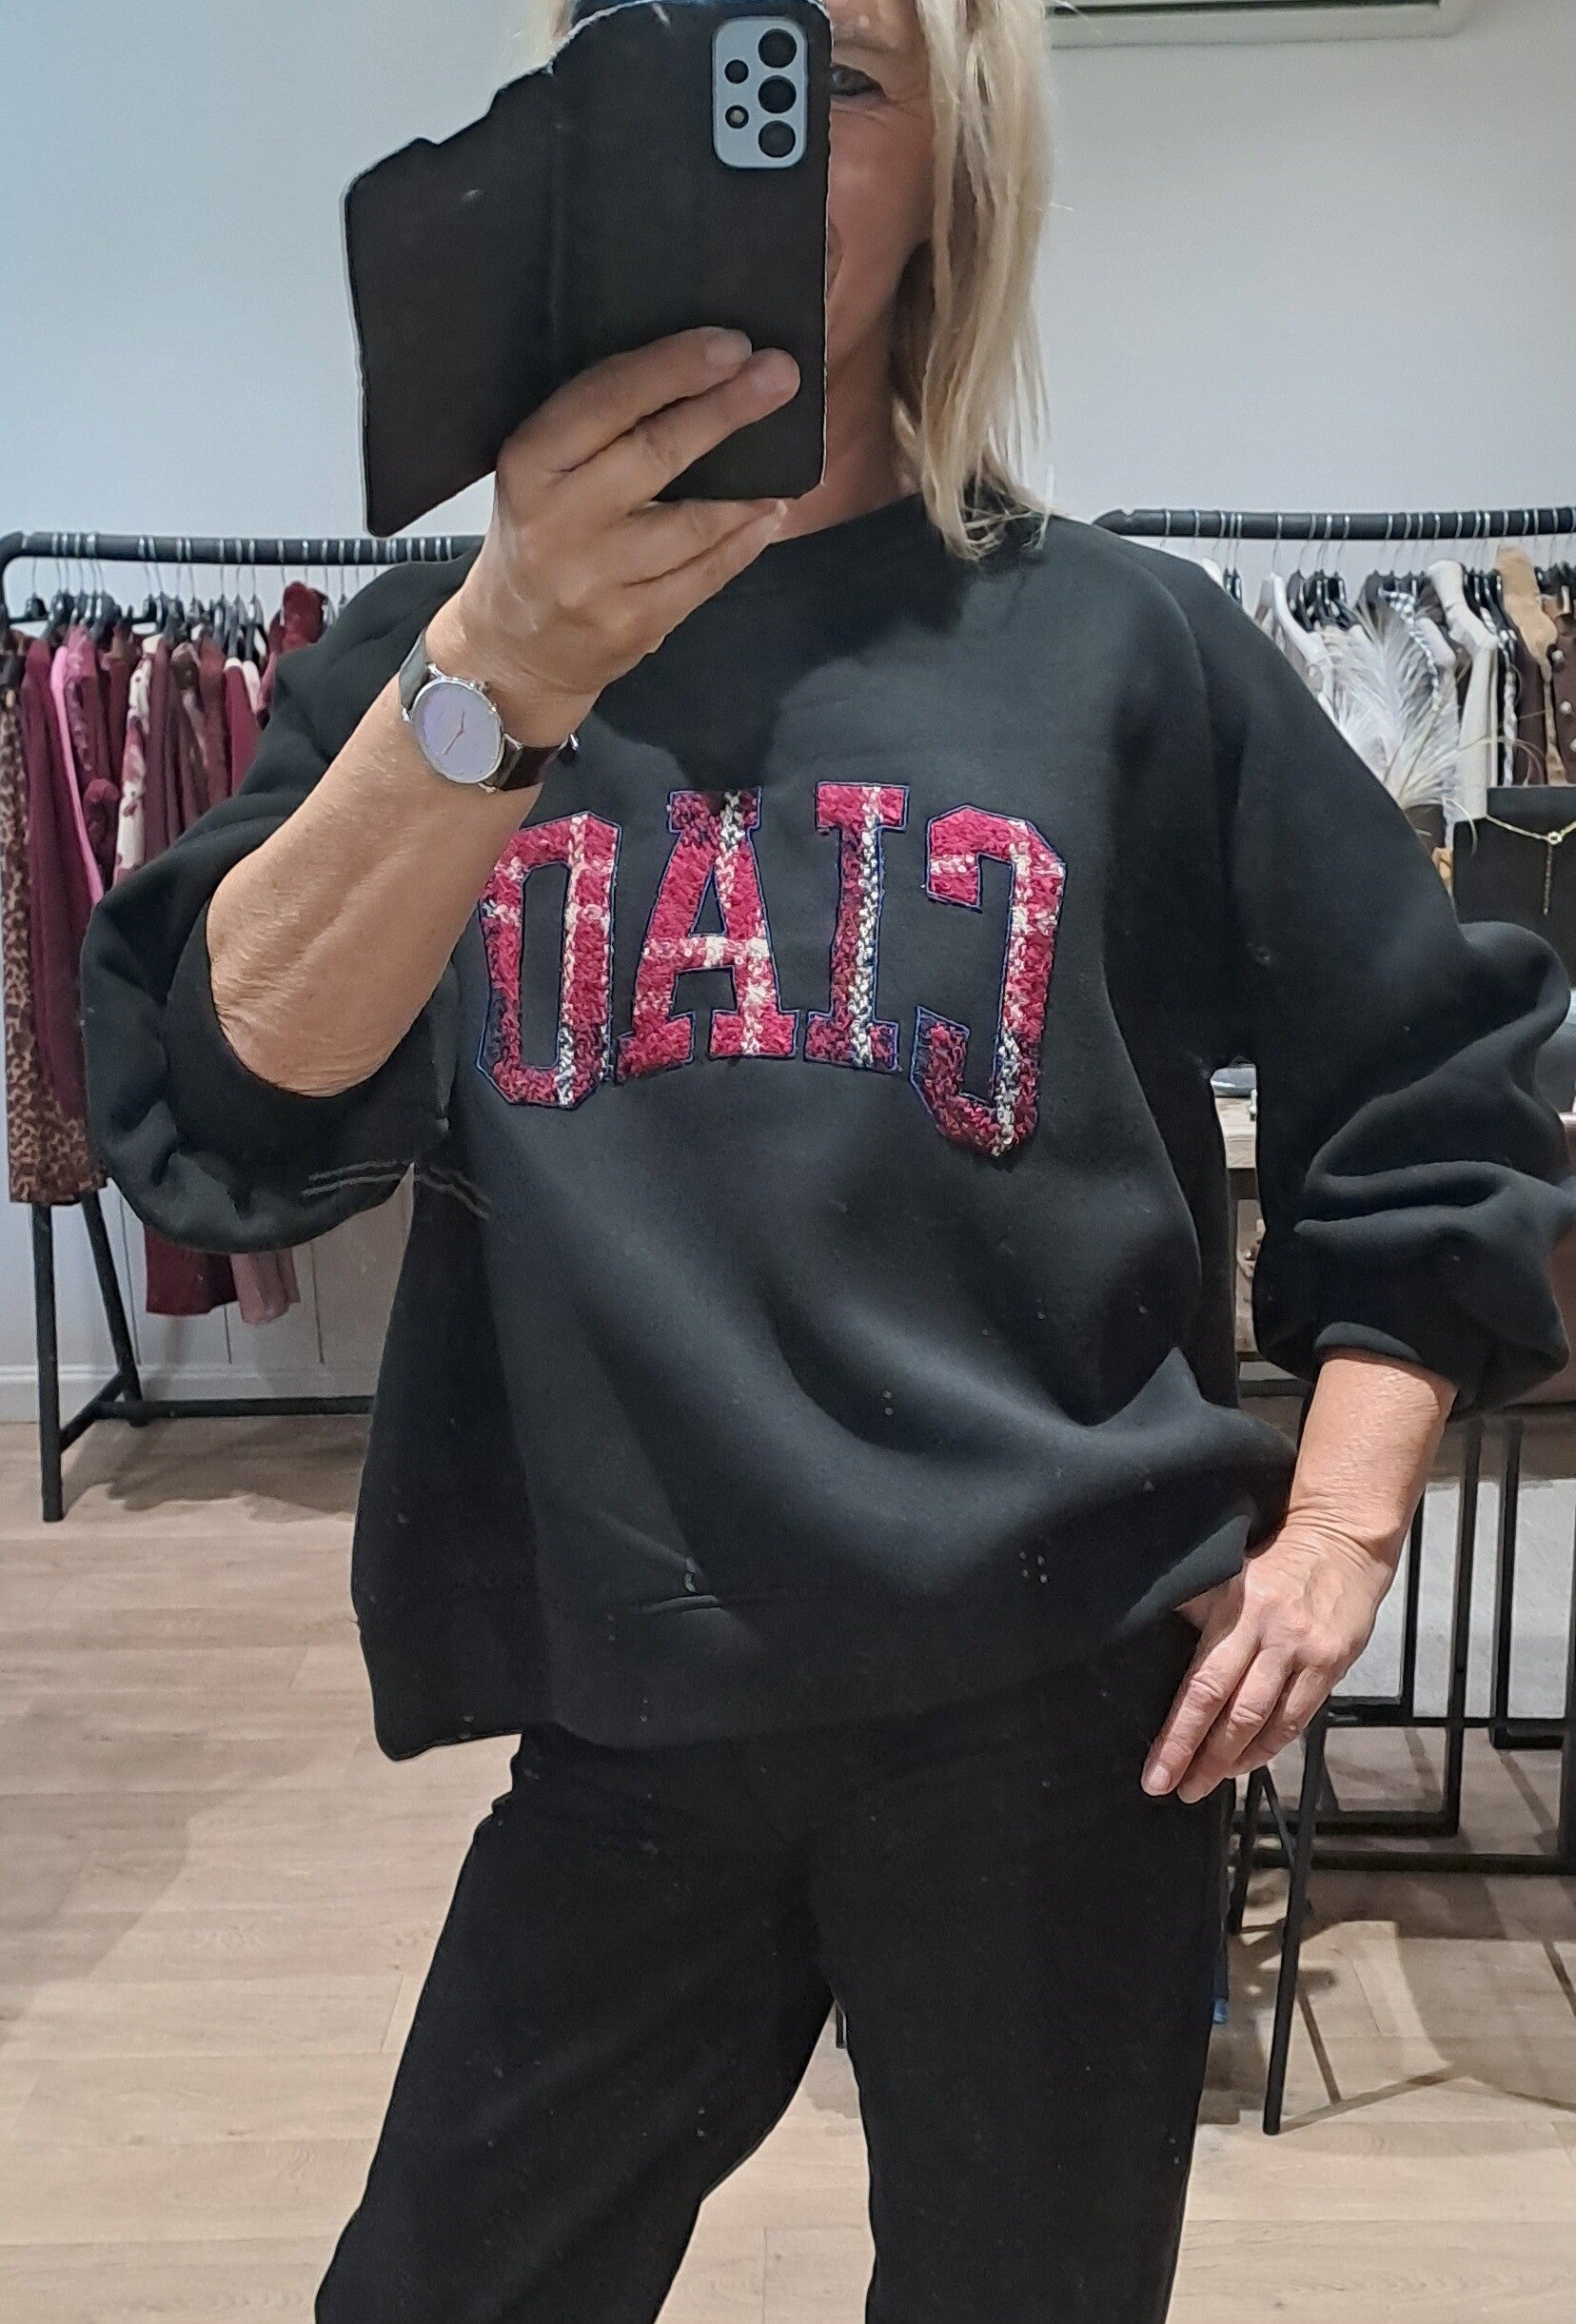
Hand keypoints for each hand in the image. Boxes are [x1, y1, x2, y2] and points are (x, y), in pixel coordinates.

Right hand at [426, 326, 800, 746]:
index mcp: (530, 464)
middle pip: (656, 453)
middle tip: (781, 376)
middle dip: (726, 410)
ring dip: (748, 487)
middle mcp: (558, 521)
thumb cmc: (538, 534)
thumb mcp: (541, 471)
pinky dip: (744, 541)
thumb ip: (598, 428)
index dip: (675, 367)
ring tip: (786, 457)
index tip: (733, 344)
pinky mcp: (632, 626)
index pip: (608, 399)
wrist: (515, 647)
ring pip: (692, 523)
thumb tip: (697, 371)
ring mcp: (596, 580)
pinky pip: (705, 575)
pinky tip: (768, 514)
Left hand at [1140, 1523, 1393, 1804]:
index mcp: (1235, 1610)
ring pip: (1266, 1723)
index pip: (1201, 1686)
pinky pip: (1297, 1719)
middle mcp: (1270, 1635)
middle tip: (1175, 1789)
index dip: (1178, 1735)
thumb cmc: (1275, 1559)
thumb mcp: (1226, 1574)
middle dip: (1200, 1759)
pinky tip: (1247, 1761)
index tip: (1156, 1771)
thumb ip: (1197, 1610)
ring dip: (1234, 1761)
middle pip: (1231, 1713)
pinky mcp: (1331, 1666)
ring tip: (1206, 1782)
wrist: (1342, 1539)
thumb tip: (1144, 1633)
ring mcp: (1304, 1654)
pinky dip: (1270, 1746)